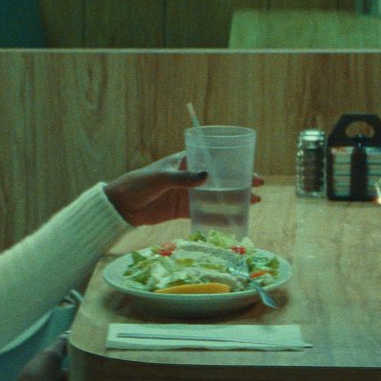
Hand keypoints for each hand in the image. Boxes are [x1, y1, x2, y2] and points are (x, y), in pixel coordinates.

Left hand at [103, 151, 260, 226]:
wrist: (121, 206)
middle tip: (259, 188)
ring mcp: (188, 194)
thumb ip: (183, 178)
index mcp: (186, 162)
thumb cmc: (138, 183)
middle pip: (220, 179)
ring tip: (252, 204)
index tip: (250, 169)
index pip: (214, 160)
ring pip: (216, 196)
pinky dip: (218, 217)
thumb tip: (208, 176)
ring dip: (233, 200)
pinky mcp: (182, 210)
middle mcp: (191, 177)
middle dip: (240, 183)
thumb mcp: (161, 177)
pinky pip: (204, 213)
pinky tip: (232, 220)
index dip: (233, 164)